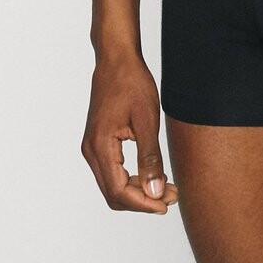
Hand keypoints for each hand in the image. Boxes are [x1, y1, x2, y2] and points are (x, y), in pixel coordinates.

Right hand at [81, 53, 179, 212]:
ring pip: (112, 185)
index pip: (119, 192)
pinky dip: (131, 179)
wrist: (116, 60)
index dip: (144, 203)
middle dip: (143, 200)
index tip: (168, 203)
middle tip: (172, 195)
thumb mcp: (147, 120)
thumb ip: (150, 158)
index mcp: (100, 146)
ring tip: (166, 186)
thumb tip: (155, 192)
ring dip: (138, 191)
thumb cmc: (132, 83)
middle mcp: (91, 150)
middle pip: (114, 194)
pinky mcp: (98, 143)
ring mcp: (92, 147)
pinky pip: (112, 172)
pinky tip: (152, 174)